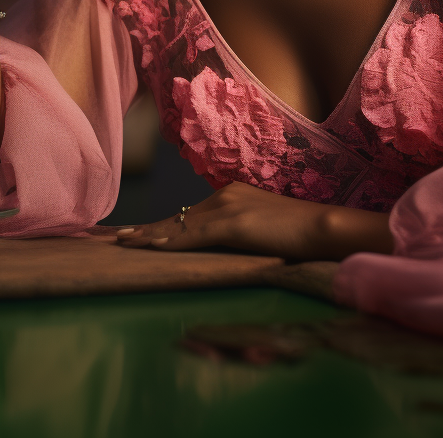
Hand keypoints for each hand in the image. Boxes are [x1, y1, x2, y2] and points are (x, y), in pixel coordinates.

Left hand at [114, 181, 392, 260]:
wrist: (326, 227)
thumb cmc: (302, 234)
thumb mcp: (266, 230)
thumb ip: (243, 233)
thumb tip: (226, 247)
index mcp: (233, 194)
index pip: (189, 215)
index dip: (163, 225)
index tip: (138, 233)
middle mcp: (225, 195)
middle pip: (178, 218)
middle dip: (147, 228)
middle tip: (116, 237)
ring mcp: (227, 208)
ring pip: (179, 225)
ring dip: (148, 235)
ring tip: (121, 243)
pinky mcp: (232, 224)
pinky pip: (191, 236)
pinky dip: (167, 242)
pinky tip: (146, 246)